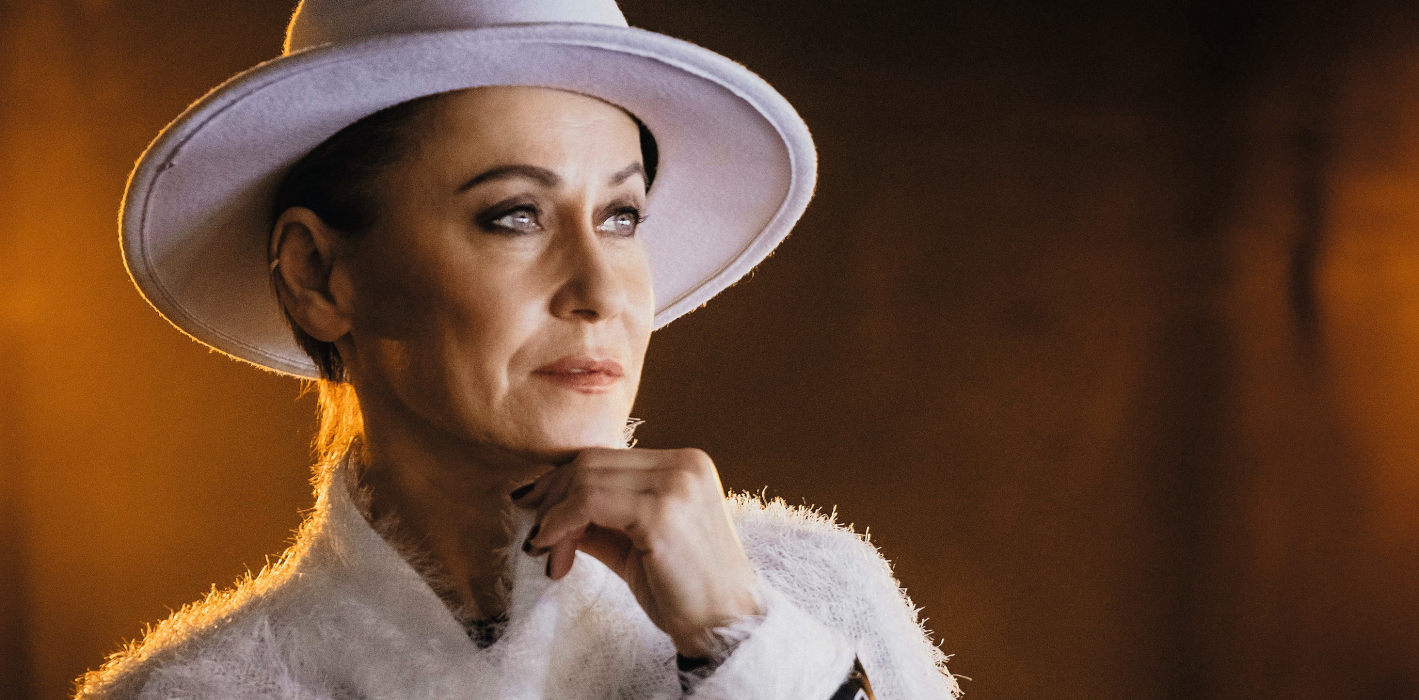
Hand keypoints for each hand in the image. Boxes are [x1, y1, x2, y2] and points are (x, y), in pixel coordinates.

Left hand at [513, 447, 762, 656]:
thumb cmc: (684, 591)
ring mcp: (675, 484)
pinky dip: (560, 525)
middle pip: (591, 462)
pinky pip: (588, 503)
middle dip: (550, 498)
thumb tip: (548, 511)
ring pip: (585, 480)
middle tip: (534, 537)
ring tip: (546, 553)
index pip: (606, 457)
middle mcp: (684, 464)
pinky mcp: (660, 512)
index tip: (536, 512)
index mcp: (685, 464)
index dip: (562, 483)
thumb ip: (598, 521)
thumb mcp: (635, 544)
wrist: (723, 626)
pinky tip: (554, 553)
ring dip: (552, 517)